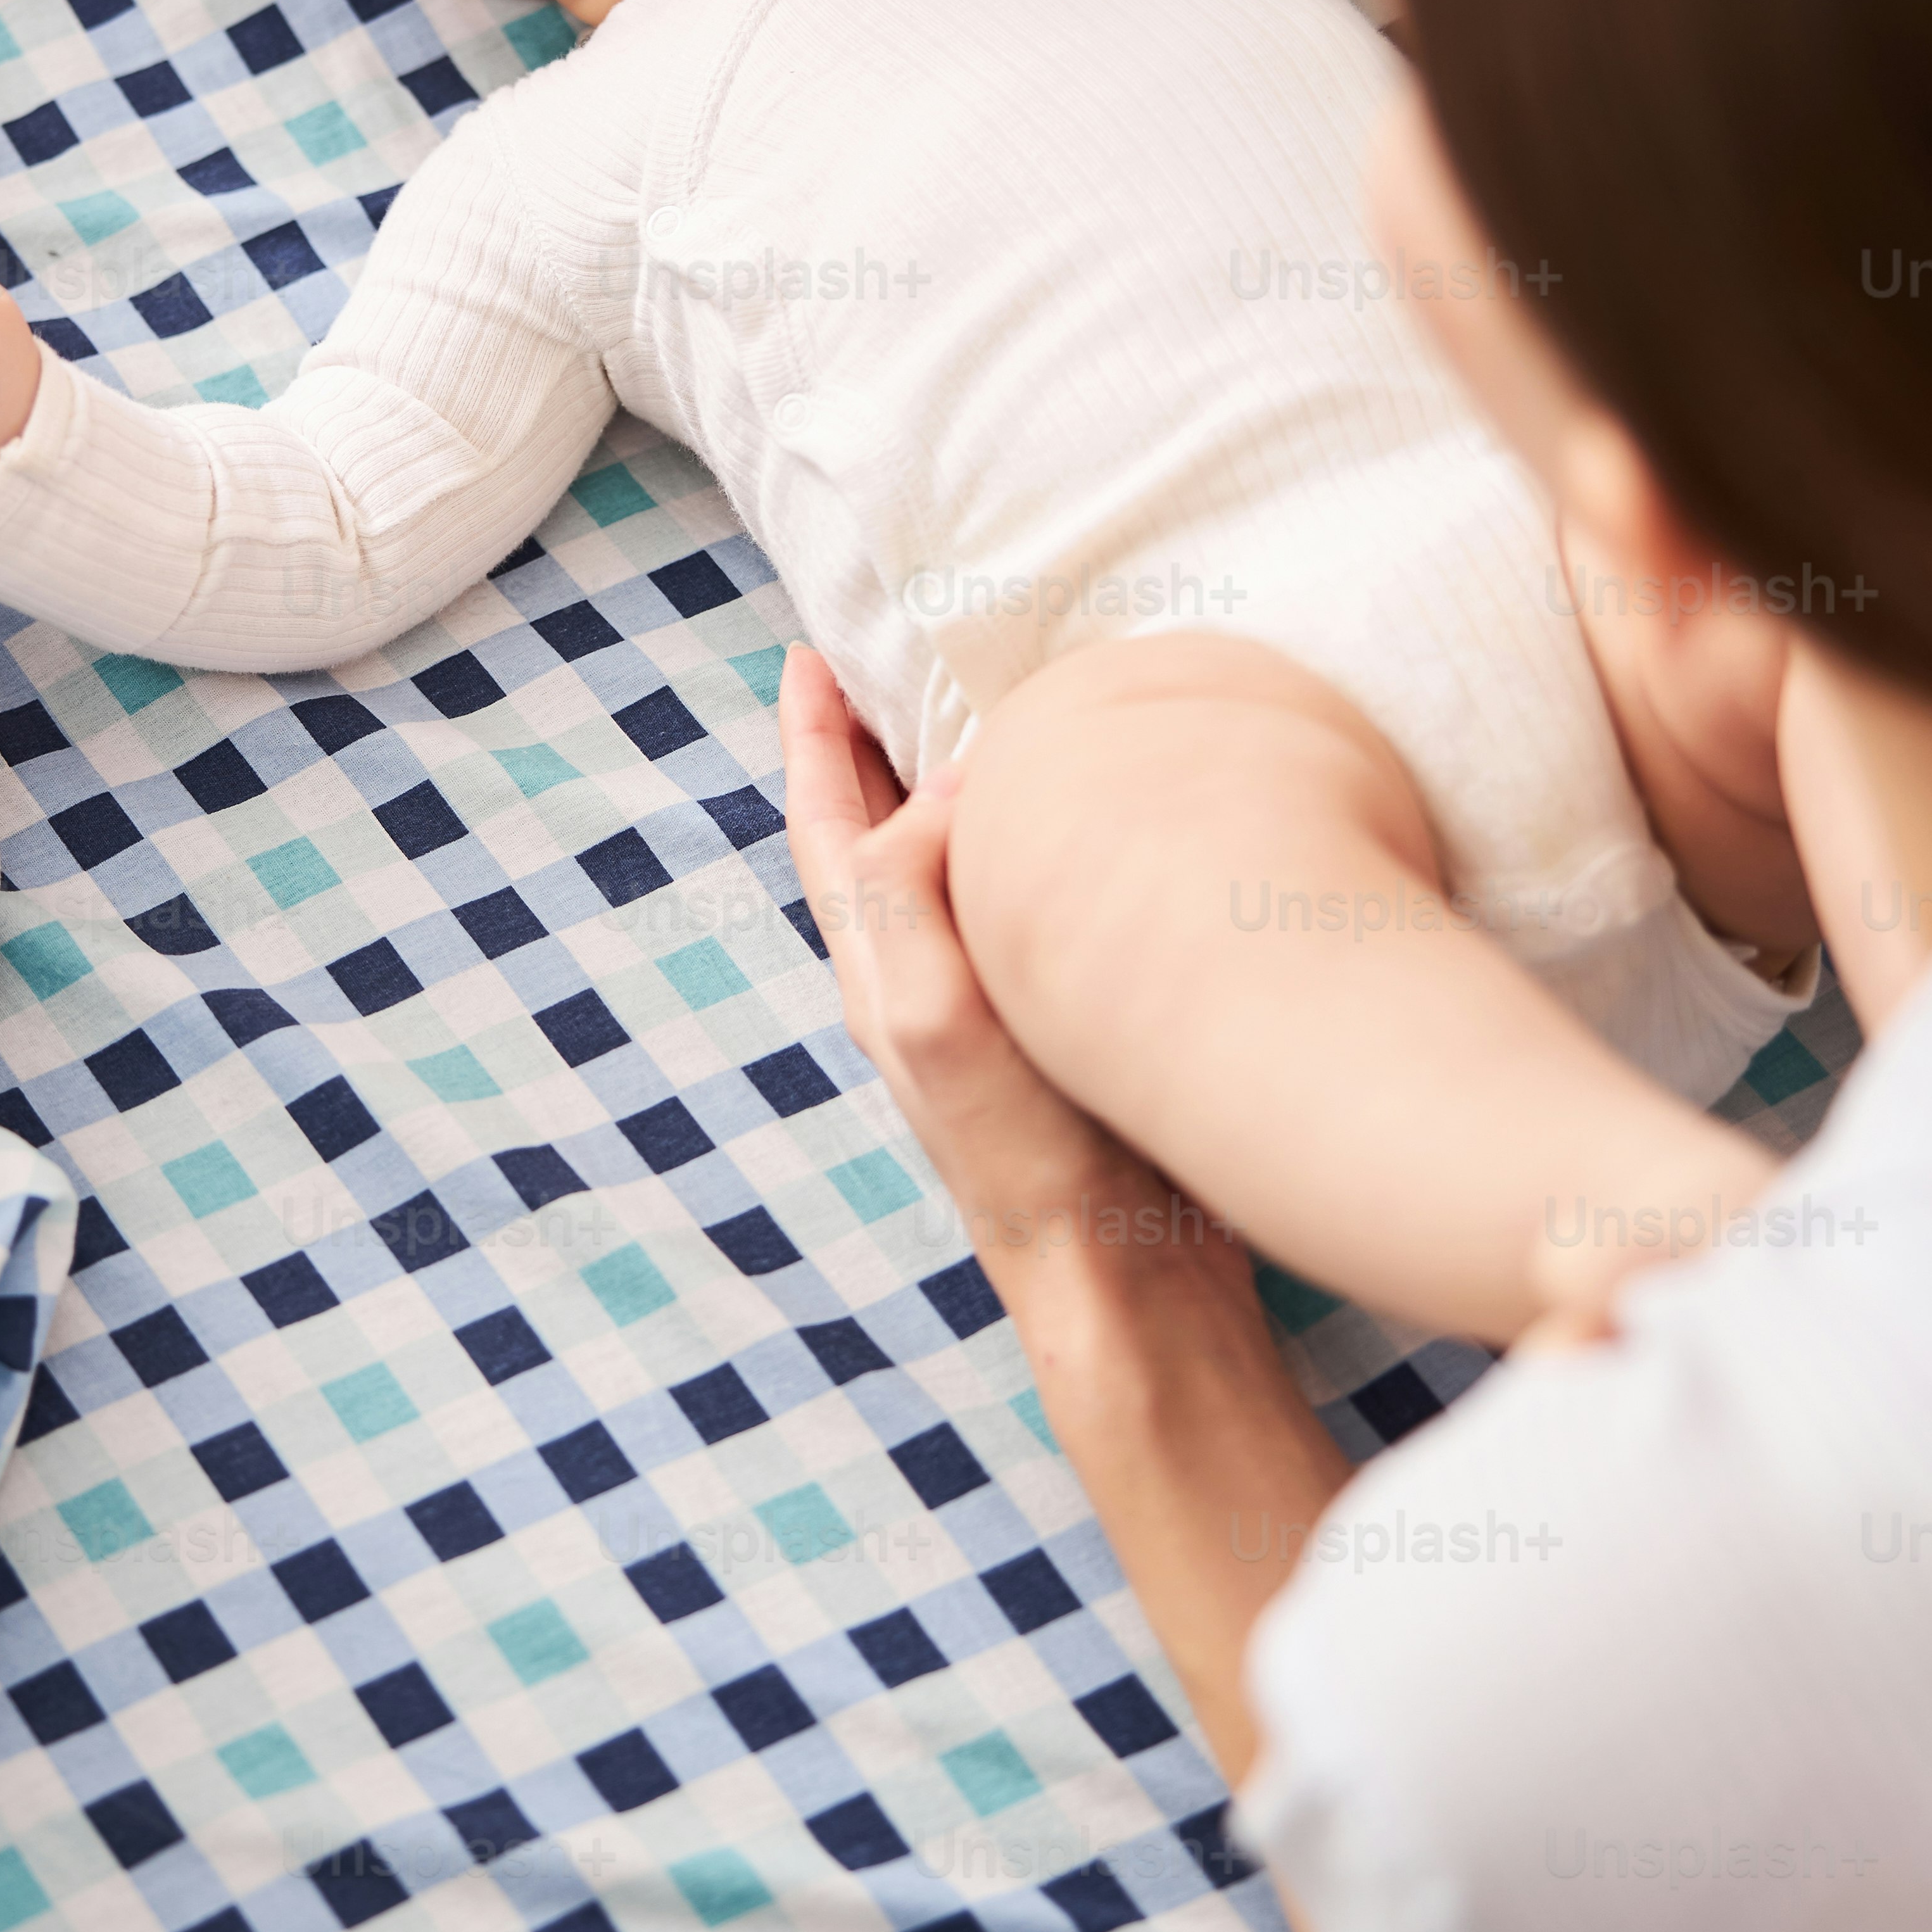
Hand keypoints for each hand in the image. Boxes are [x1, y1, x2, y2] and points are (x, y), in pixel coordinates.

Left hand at [779, 646, 1243, 1307]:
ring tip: (975, 716)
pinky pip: (1026, 898)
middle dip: (869, 746)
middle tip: (882, 663)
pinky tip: (1079, 825)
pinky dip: (1030, 842)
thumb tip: (951, 785)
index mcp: (879, 967)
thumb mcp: (939, 1013)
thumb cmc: (1029, 1157)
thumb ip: (915, 888)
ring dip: (950, 787)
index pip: (824, 823)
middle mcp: (922, 978)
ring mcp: (991, 1002)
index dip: (811, 736)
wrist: (1124, 1277)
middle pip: (874, 833)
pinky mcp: (1062, 1020)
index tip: (807, 655)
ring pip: (951, 865)